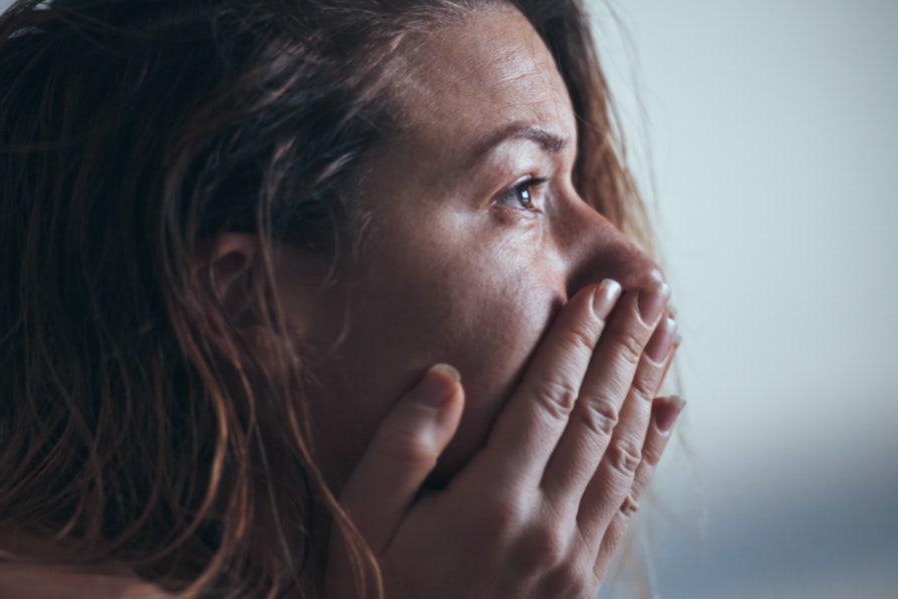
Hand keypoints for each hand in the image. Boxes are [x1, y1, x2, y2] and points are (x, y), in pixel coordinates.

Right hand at [326, 280, 682, 597]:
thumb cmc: (374, 590)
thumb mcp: (363, 520)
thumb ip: (401, 448)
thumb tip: (446, 375)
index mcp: (490, 505)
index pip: (547, 402)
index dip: (576, 341)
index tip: (600, 291)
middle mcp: (546, 528)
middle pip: (598, 418)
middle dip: (627, 348)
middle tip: (652, 292)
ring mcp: (572, 558)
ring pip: (624, 454)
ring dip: (649, 386)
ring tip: (667, 332)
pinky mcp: (583, 581)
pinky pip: (630, 502)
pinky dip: (653, 450)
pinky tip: (667, 411)